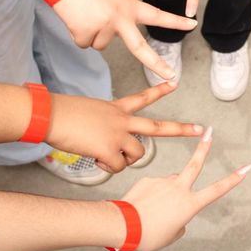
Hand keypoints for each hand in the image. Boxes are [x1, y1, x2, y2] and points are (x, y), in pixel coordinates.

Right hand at [46, 82, 203, 172]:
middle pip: (158, 127)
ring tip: (107, 156)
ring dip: (125, 160)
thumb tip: (106, 142)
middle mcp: (122, 120)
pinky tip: (95, 159)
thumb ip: (104, 122)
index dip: (160, 91)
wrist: (51, 115)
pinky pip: (118, 167)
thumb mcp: (91, 111)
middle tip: (199, 129)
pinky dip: (108, 168)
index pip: (143, 98)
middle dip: (180, 130)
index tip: (174, 83)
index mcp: (117, 108)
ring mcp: (118, 134)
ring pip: (139, 154)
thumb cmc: (64, 113)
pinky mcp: (109, 149)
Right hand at [53, 0, 197, 78]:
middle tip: (172, 77)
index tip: (192, 25)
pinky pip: (84, 44)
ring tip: (83, 12)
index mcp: (129, 5)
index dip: (175, 22)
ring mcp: (104, 26)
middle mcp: (121, 18)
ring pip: (100, 45)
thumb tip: (110, 33)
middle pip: (140, 48)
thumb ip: (119, 12)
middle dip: (157, 64)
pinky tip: (74, 17)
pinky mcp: (86, 33)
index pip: (158, 15)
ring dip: (91, 33)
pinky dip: (78, 33)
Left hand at [121, 127, 250, 250]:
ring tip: (155, 209)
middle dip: (204, 146)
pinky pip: (156, 185)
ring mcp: (164, 181)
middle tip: (210, 132)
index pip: (217, 190)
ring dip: (168, 192)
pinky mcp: (150, 179)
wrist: (124, 225)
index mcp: (189, 204)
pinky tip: (145, 204)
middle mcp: (179, 188)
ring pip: (172, 182)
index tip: (245, 168)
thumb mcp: (173, 234)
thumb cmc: (148, 234)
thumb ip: (181, 220)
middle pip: (195, 163)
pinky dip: (153, 193)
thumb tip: (177, 209)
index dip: (233, 179)